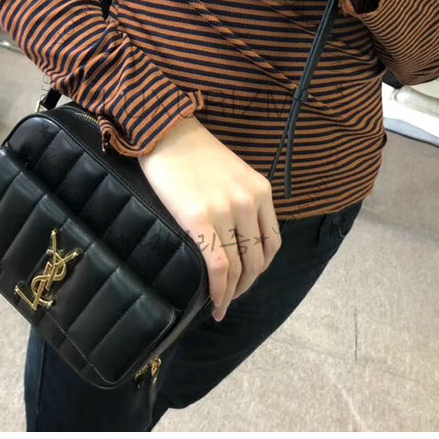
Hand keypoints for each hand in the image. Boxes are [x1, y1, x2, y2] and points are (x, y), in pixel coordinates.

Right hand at [138, 116, 281, 321]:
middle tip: (232, 297)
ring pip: (239, 266)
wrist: (165, 133)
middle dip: (247, 284)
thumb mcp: (231, 174)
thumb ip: (241, 202)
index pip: (272, 241)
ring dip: (233, 293)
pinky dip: (220, 290)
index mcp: (260, 191)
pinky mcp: (201, 219)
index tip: (248, 278)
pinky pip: (218, 266)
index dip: (261, 267)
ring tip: (222, 305)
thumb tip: (235, 239)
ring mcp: (227, 211)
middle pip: (258, 258)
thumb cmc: (193, 153)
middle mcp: (249, 202)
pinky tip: (214, 303)